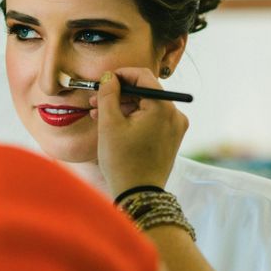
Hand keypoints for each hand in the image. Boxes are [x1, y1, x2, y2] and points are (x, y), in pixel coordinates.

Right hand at [88, 68, 188, 196]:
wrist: (138, 195)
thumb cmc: (122, 161)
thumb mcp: (109, 124)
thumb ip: (109, 94)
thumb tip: (110, 77)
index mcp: (162, 108)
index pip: (143, 76)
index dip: (121, 74)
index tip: (104, 80)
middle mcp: (175, 114)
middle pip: (145, 92)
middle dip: (118, 94)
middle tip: (95, 100)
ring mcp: (175, 127)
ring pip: (146, 106)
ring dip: (123, 107)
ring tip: (99, 115)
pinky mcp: (172, 138)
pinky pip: (152, 120)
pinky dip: (134, 119)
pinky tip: (114, 125)